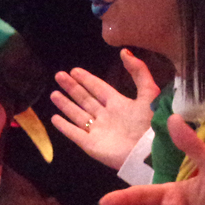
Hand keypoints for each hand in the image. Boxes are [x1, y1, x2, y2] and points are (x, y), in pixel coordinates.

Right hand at [51, 49, 156, 170]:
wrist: (149, 152)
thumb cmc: (150, 123)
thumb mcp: (149, 93)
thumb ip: (139, 72)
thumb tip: (124, 52)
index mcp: (120, 104)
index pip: (99, 88)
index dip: (87, 79)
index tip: (74, 70)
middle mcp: (106, 116)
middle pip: (85, 99)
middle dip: (72, 88)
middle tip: (59, 75)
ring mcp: (98, 131)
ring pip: (78, 115)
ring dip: (65, 105)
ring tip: (53, 94)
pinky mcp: (91, 145)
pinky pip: (74, 134)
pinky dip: (64, 127)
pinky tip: (54, 118)